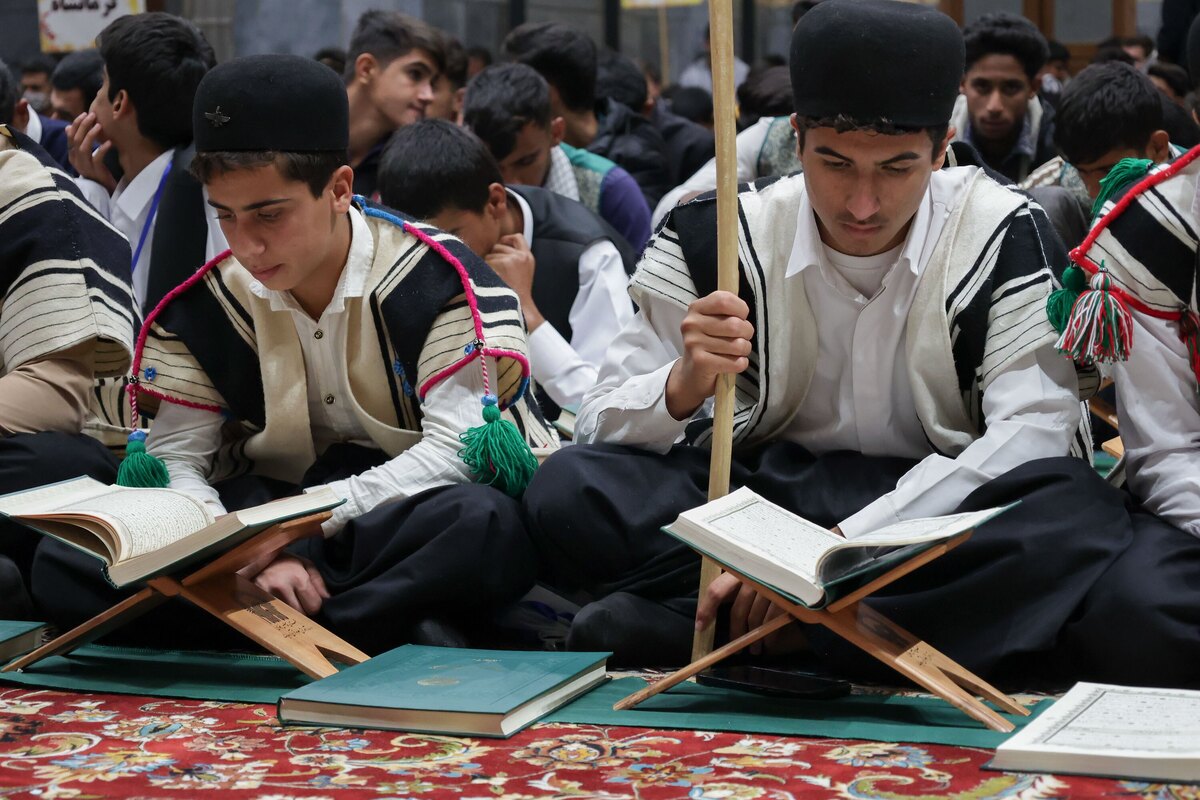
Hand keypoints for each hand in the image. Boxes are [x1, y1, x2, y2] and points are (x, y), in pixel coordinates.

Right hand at [66, 112, 116, 191]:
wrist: (104, 188)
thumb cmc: (96, 170)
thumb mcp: (86, 155)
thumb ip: (78, 143)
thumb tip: (68, 127)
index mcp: (72, 155)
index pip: (70, 136)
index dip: (77, 124)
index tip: (85, 114)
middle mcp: (76, 160)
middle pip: (76, 140)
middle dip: (83, 126)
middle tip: (92, 115)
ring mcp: (85, 167)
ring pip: (84, 148)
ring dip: (91, 135)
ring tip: (99, 126)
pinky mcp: (95, 172)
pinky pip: (97, 158)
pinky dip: (102, 149)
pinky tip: (109, 143)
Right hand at [241, 552, 328, 614]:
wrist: (256, 556)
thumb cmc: (284, 561)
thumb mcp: (305, 564)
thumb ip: (318, 582)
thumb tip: (327, 599)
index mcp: (297, 577)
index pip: (314, 606)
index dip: (314, 605)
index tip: (310, 600)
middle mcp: (281, 586)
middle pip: (301, 614)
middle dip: (302, 610)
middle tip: (296, 599)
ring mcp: (266, 594)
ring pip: (286, 617)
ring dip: (288, 612)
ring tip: (284, 599)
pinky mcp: (254, 599)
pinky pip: (271, 616)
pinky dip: (275, 612)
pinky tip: (274, 602)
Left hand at [486, 233, 543, 330]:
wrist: (519, 308)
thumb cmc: (517, 294)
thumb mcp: (523, 272)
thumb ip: (516, 259)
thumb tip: (497, 247)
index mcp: (528, 257)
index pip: (518, 237)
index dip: (507, 239)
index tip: (501, 244)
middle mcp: (521, 256)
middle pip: (499, 246)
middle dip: (494, 256)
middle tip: (496, 272)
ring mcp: (511, 259)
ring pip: (490, 254)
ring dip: (488, 264)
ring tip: (495, 279)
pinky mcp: (501, 264)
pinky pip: (485, 261)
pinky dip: (484, 269)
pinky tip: (491, 279)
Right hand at [665, 291, 753, 418]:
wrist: (691, 373)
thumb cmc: (710, 342)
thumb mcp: (714, 320)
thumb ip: (727, 309)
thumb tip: (744, 310)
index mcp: (696, 308)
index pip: (725, 300)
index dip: (741, 309)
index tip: (741, 317)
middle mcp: (691, 323)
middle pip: (735, 324)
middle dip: (747, 333)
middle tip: (742, 338)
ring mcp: (693, 343)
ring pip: (738, 345)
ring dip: (744, 350)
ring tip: (738, 352)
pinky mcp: (700, 362)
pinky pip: (735, 362)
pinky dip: (741, 364)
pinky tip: (734, 363)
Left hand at [696, 571, 806, 655]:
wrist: (801, 561)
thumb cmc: (771, 568)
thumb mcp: (751, 571)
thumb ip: (734, 586)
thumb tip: (713, 612)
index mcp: (740, 568)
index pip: (716, 590)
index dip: (706, 609)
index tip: (700, 627)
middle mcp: (753, 576)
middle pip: (738, 610)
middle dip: (735, 632)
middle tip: (735, 648)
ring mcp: (770, 585)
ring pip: (755, 618)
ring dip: (753, 638)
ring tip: (755, 650)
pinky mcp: (786, 596)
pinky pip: (773, 621)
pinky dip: (769, 635)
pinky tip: (769, 643)